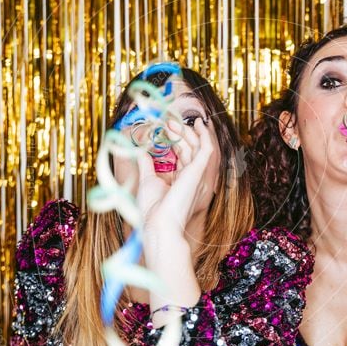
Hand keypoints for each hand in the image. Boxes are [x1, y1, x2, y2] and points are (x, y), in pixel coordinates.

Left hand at [132, 117, 214, 236]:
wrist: (158, 224)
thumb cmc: (153, 210)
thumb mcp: (147, 181)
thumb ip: (147, 164)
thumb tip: (140, 150)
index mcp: (180, 182)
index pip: (183, 156)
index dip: (176, 141)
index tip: (165, 129)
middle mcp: (191, 178)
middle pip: (190, 149)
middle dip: (180, 133)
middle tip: (167, 122)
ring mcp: (196, 175)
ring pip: (198, 147)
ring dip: (188, 132)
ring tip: (174, 121)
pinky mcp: (198, 172)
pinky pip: (206, 150)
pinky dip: (205, 136)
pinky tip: (199, 125)